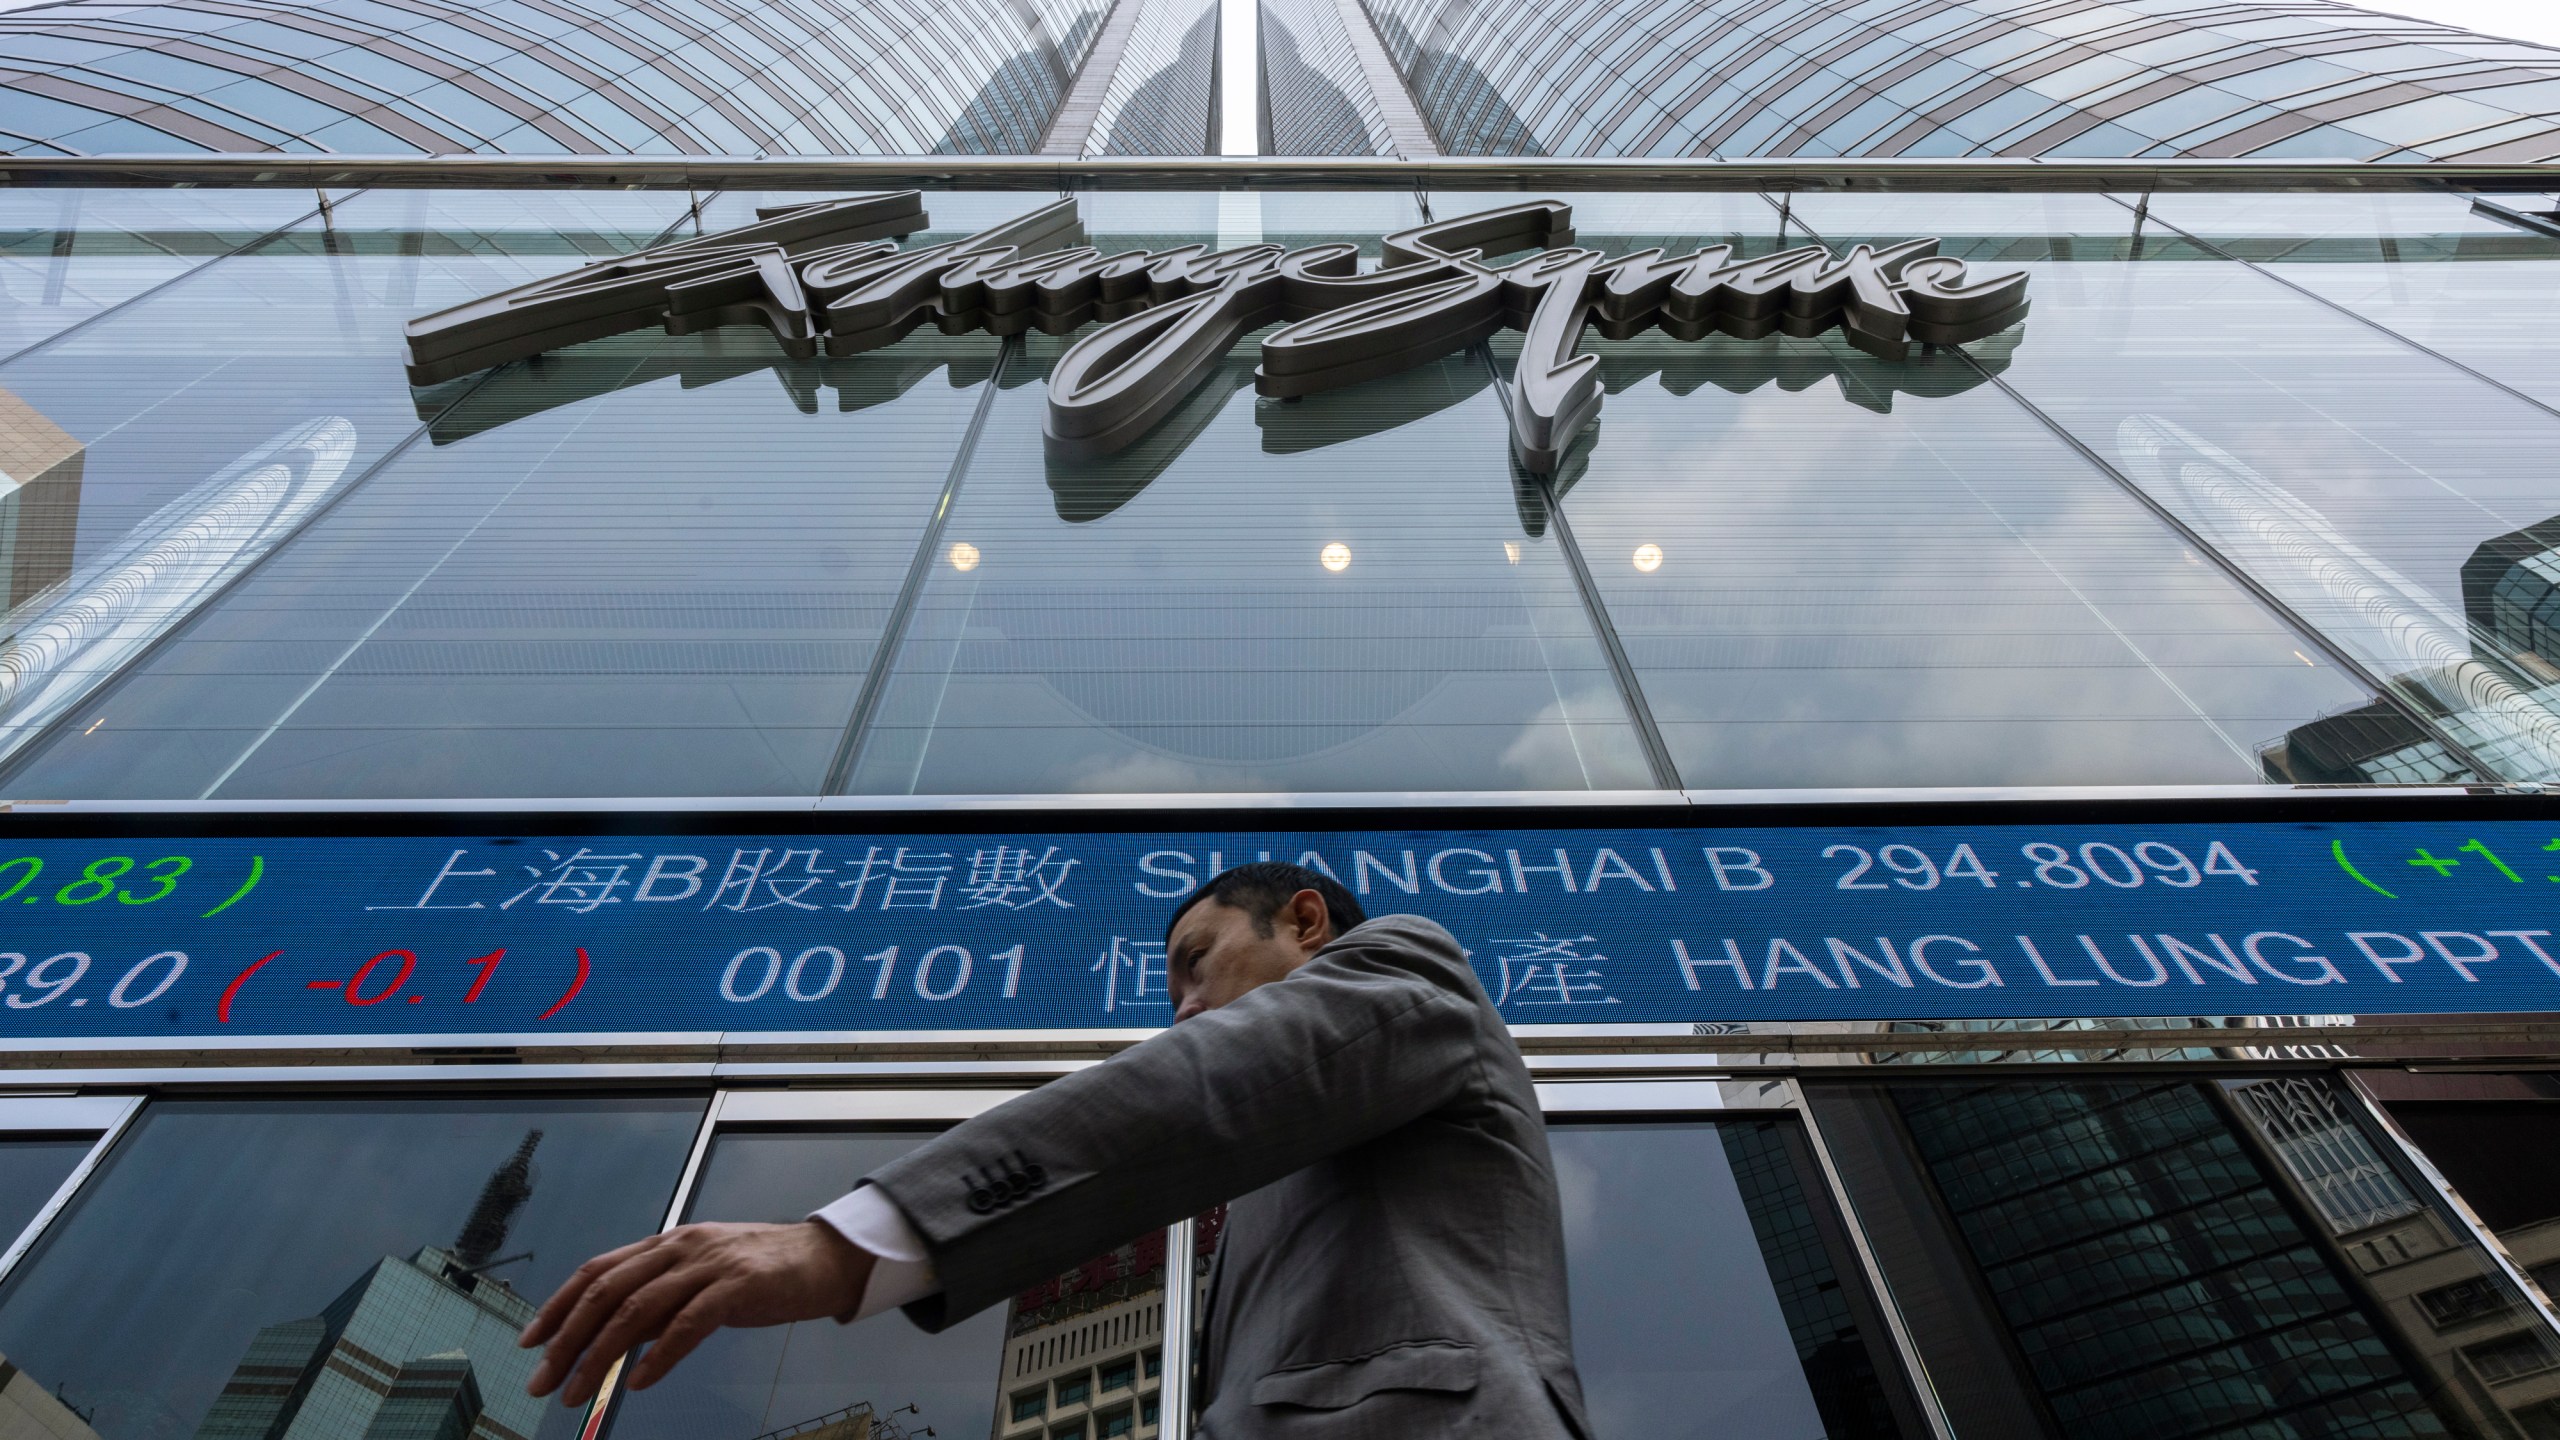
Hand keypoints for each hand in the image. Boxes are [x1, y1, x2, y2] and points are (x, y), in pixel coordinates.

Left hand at [520, 1220, 877, 1404]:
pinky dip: (659, 1355)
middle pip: (607, 1291)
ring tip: (577, 1393)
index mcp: (667, 1244)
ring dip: (600, 1355)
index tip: (531, 1341)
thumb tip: (614, 1337)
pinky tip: (639, 1381)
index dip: (559, 1306)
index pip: (597, 1271)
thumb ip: (659, 1303)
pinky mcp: (739, 1286)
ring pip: (638, 1308)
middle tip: (542, 1382)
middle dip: (567, 1340)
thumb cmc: (762, 1273)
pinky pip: (689, 1322)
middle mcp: (680, 1248)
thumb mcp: (700, 1281)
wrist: (825, 1258)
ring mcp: (709, 1264)